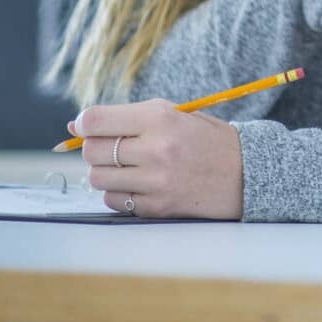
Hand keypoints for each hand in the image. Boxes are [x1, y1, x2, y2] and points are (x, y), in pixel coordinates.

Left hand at [70, 100, 242, 219]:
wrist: (247, 172)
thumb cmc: (206, 139)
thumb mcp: (175, 115)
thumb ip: (128, 118)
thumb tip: (75, 127)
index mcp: (161, 119)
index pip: (96, 120)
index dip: (84, 123)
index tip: (87, 127)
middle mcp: (156, 150)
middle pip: (92, 151)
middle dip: (96, 148)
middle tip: (116, 147)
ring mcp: (156, 181)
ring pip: (98, 177)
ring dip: (106, 172)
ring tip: (130, 166)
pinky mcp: (155, 206)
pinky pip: (113, 200)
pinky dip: (119, 192)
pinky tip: (139, 184)